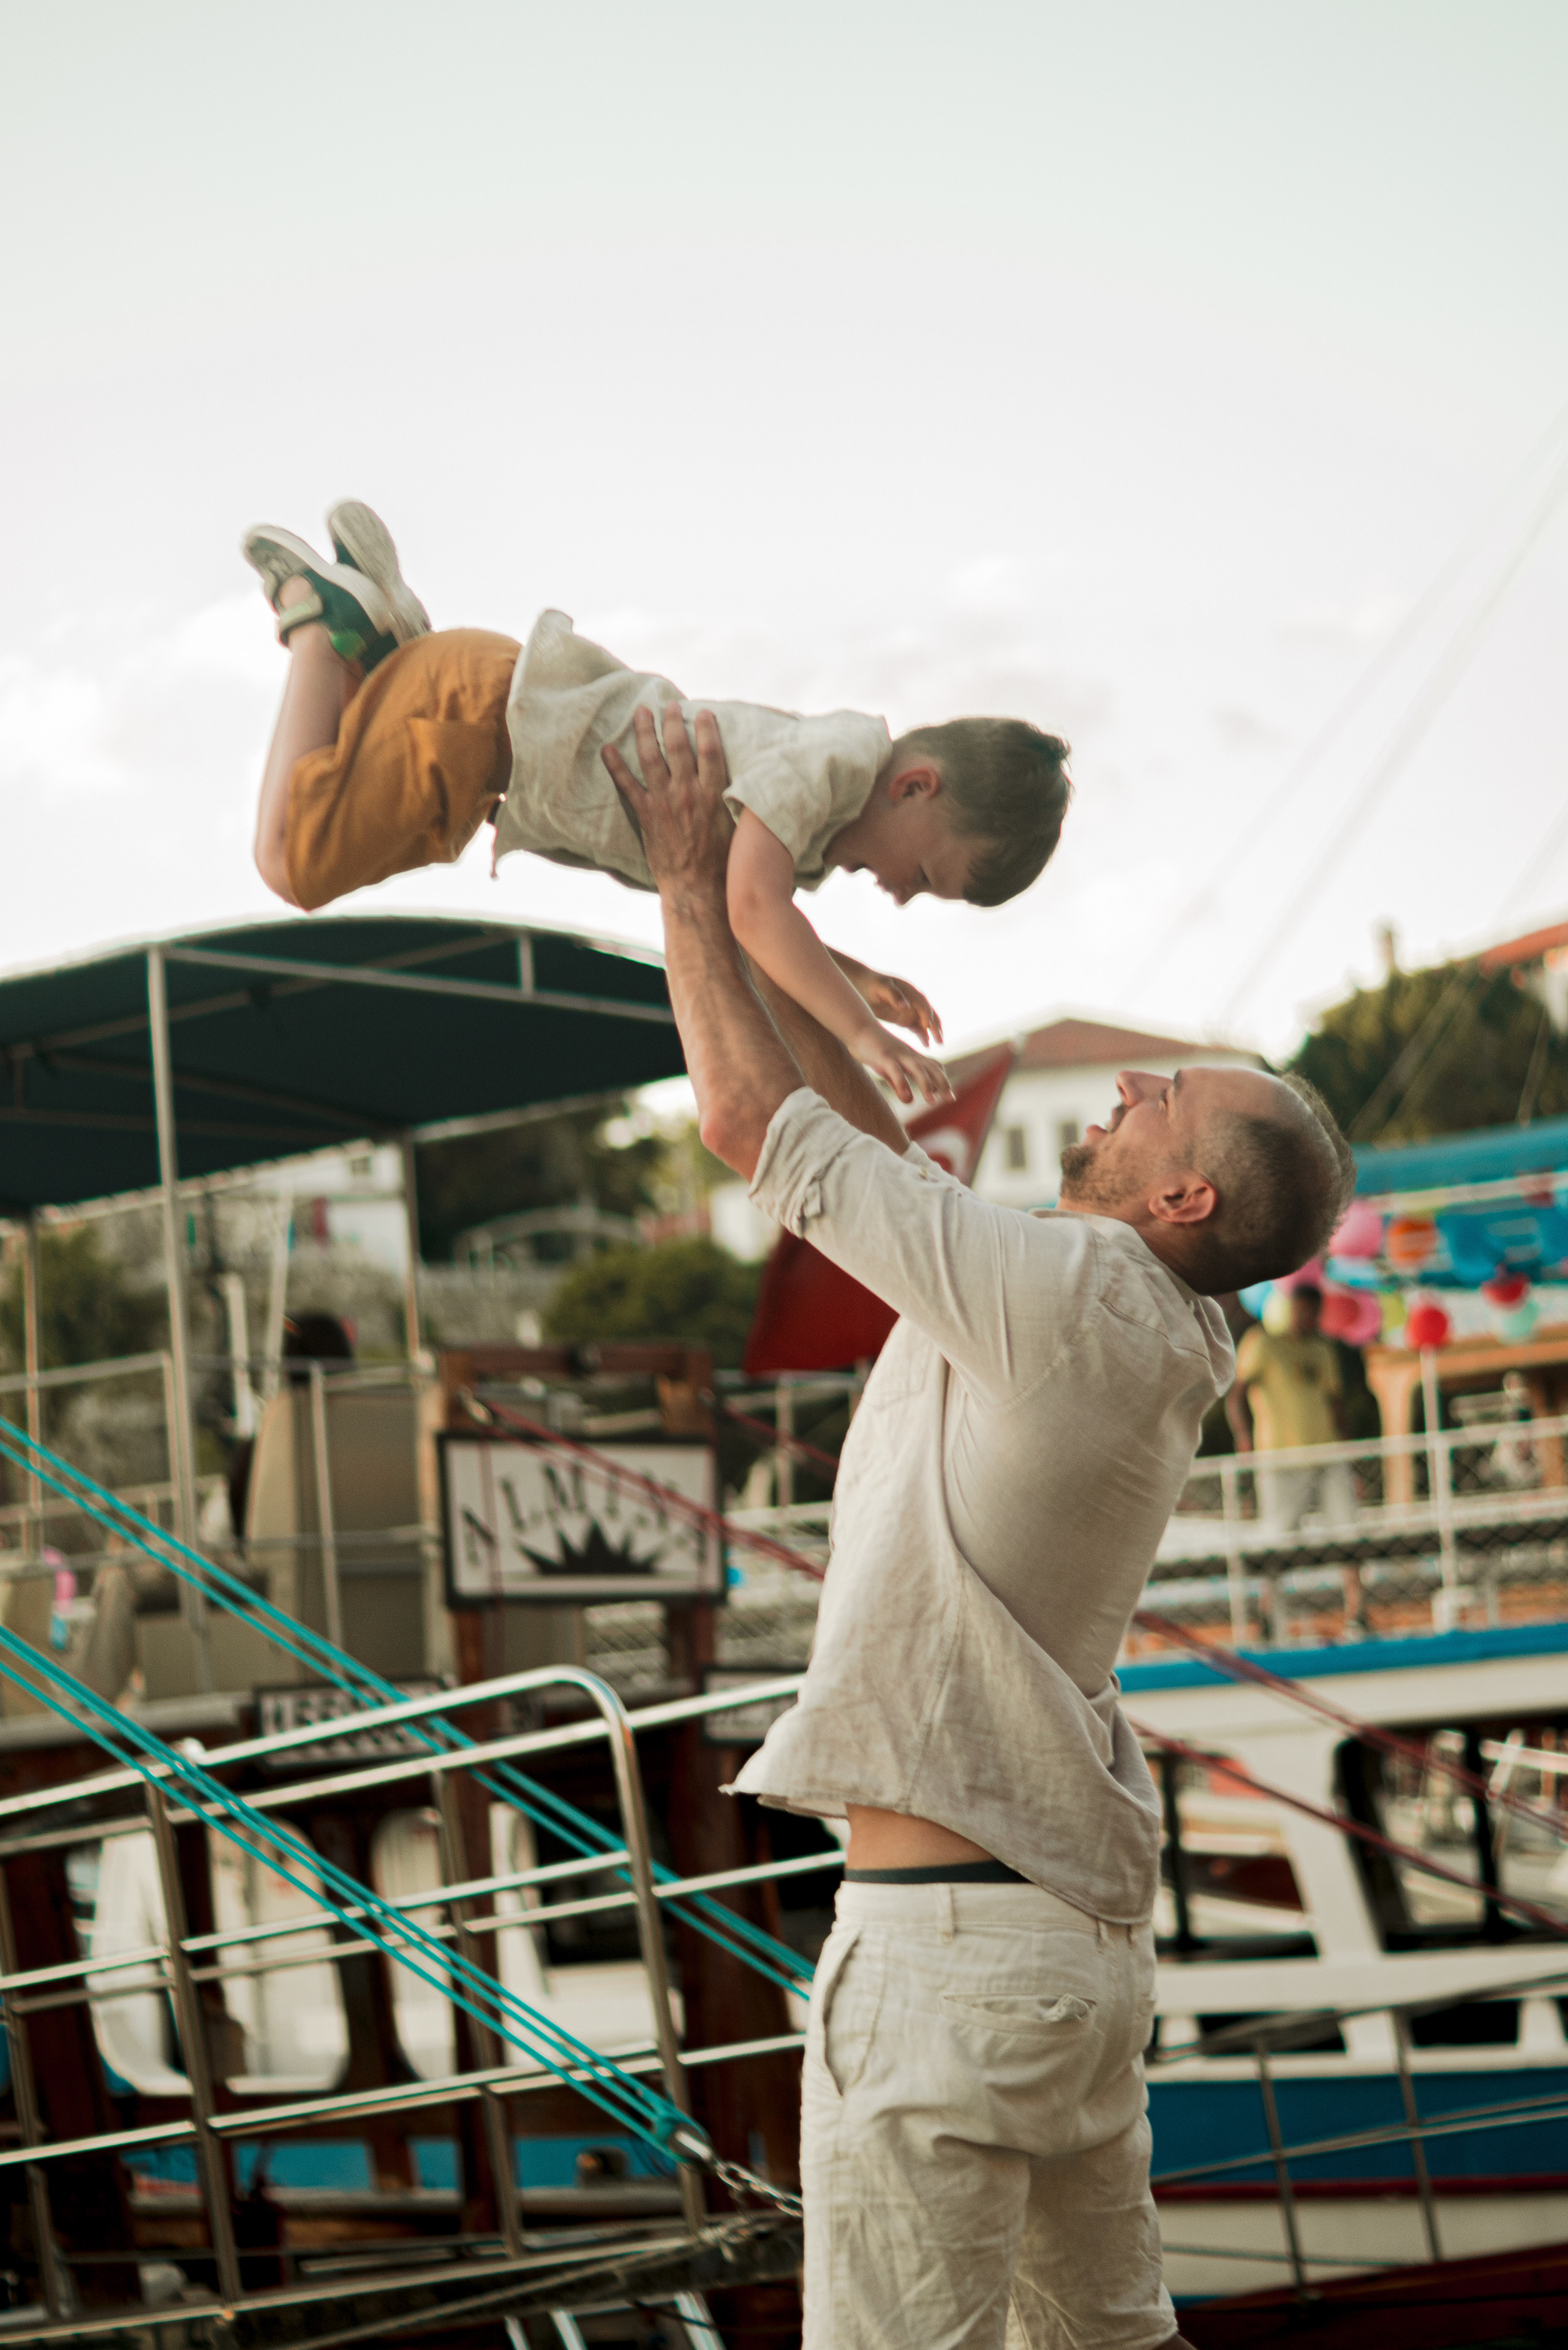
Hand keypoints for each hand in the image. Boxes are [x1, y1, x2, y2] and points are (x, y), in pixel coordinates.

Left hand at [602, 703, 730, 894]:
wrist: (698, 889)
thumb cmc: (723, 863)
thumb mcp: (737, 827)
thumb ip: (734, 801)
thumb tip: (743, 784)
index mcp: (713, 794)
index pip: (710, 751)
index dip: (706, 728)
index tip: (704, 713)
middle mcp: (688, 793)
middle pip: (678, 747)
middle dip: (673, 722)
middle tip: (670, 705)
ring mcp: (665, 802)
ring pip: (651, 758)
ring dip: (644, 732)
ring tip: (641, 713)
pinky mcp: (647, 816)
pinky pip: (627, 786)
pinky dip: (616, 767)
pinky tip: (607, 749)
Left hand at [849, 966, 942, 1045]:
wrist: (862, 985)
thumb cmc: (872, 984)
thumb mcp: (881, 987)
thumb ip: (894, 995)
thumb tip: (906, 1006)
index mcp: (910, 991)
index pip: (922, 1004)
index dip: (925, 1014)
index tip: (926, 1026)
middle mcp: (913, 1001)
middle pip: (929, 1014)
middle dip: (935, 1026)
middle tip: (939, 1039)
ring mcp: (909, 1010)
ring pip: (925, 1022)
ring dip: (931, 1032)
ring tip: (937, 1044)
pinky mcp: (904, 1018)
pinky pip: (916, 1027)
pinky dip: (922, 1035)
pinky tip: (926, 1044)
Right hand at [852, 1023, 953, 1108]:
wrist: (857, 1027)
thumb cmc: (872, 1047)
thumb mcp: (888, 1066)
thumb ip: (898, 1081)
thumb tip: (908, 1098)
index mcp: (910, 1056)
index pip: (933, 1066)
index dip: (941, 1080)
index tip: (948, 1095)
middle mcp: (908, 1055)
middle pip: (931, 1068)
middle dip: (942, 1084)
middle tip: (950, 1099)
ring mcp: (897, 1055)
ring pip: (917, 1069)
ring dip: (926, 1085)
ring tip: (932, 1102)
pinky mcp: (884, 1057)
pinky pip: (896, 1071)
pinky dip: (902, 1085)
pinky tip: (907, 1098)